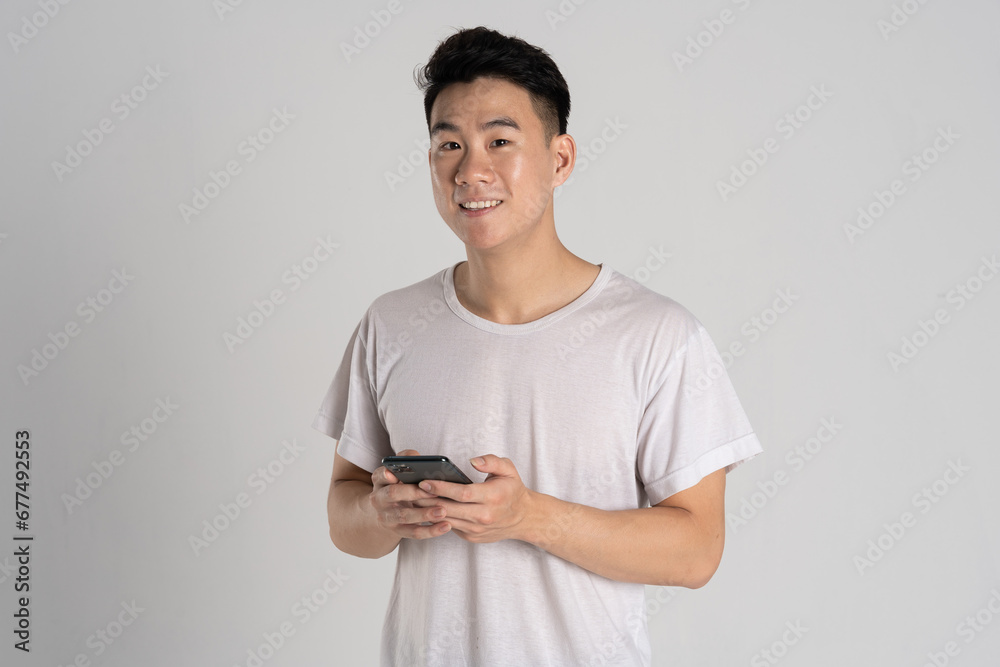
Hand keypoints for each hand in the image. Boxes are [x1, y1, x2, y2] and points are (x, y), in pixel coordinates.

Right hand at [370, 449, 451, 539]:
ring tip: (443, 511)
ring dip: (424, 514)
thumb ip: (406, 461)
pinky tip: (446, 526)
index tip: (394, 474)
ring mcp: (387, 517)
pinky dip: (431, 531)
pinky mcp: (398, 531)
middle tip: (434, 493)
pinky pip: (414, 532)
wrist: (385, 512)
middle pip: (392, 494)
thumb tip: (418, 458)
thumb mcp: (398, 473)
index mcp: (380, 481)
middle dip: (413, 493)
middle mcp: (379, 499)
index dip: (386, 475)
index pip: (379, 475)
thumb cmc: (399, 485)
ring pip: (404, 516)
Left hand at [413, 455, 533, 542]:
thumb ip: (491, 461)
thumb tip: (473, 461)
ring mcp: (476, 529)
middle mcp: (484, 516)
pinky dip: (435, 517)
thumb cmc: (513, 490)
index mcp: (492, 497)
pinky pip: (449, 526)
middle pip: (449, 508)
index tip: (424, 481)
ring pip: (445, 519)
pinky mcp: (471, 537)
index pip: (462, 493)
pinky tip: (424, 508)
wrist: (524, 518)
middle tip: (409, 489)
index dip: (441, 488)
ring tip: (412, 498)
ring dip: (427, 510)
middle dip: (427, 499)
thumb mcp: (508, 469)